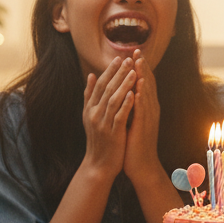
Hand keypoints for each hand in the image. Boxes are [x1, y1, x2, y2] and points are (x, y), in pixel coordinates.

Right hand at [79, 56, 136, 186]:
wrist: (98, 165)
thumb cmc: (99, 139)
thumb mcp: (90, 116)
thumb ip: (89, 96)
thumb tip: (90, 75)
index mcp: (90, 108)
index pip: (99, 85)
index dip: (109, 71)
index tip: (119, 58)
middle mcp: (94, 114)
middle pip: (106, 89)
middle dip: (118, 73)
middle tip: (128, 59)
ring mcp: (103, 123)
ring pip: (113, 100)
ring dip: (123, 84)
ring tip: (133, 71)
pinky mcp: (112, 133)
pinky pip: (119, 115)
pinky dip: (126, 104)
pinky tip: (133, 93)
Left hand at [122, 51, 163, 185]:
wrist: (141, 166)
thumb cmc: (134, 144)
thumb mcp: (131, 121)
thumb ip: (130, 106)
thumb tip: (125, 92)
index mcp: (146, 109)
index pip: (144, 84)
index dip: (140, 68)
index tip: (133, 53)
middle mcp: (151, 111)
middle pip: (148, 84)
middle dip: (142, 67)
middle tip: (137, 50)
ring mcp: (149, 119)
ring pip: (147, 94)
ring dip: (144, 77)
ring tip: (139, 62)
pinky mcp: (144, 128)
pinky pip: (143, 110)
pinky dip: (142, 98)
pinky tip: (139, 88)